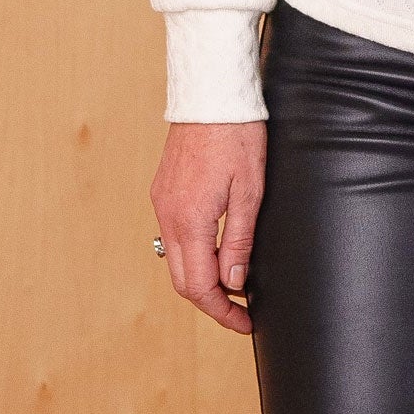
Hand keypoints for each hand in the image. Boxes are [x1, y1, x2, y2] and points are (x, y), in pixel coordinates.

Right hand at [150, 121, 266, 333]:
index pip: (199, 286)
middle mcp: (168, 215)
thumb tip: (235, 281)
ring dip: (201, 277)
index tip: (245, 322)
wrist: (212, 91)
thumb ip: (240, 238)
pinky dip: (193, 253)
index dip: (222, 311)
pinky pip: (173, 235)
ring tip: (233, 282)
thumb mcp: (251, 189)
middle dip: (211, 301)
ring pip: (175, 259)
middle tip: (241, 310)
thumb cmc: (237, 133)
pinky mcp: (163, 190)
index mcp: (190, 219)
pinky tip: (216, 250)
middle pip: (182, 280)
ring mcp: (162, 202)